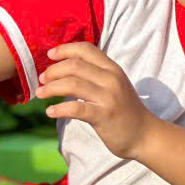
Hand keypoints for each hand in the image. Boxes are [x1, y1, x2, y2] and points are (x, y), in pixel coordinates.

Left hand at [34, 42, 155, 159]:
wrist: (145, 135)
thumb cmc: (124, 109)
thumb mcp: (113, 85)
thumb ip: (94, 74)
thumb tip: (63, 67)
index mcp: (112, 69)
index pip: (86, 49)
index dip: (65, 49)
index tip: (49, 55)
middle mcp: (111, 79)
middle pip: (74, 66)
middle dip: (53, 71)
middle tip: (41, 79)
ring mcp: (108, 97)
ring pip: (72, 84)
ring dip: (51, 88)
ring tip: (40, 94)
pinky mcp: (104, 116)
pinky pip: (76, 109)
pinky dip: (59, 109)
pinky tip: (50, 112)